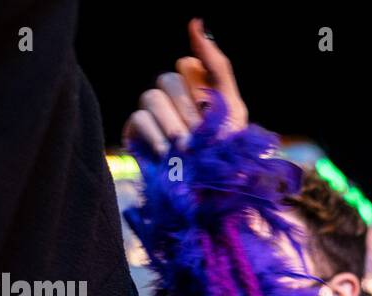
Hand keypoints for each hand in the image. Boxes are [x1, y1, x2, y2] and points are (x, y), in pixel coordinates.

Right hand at [122, 18, 247, 155]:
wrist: (214, 197)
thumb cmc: (228, 156)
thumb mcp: (233, 107)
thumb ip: (217, 65)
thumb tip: (197, 22)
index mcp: (198, 88)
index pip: (188, 65)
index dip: (200, 88)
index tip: (212, 111)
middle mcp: (174, 98)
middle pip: (168, 80)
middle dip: (188, 111)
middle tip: (200, 137)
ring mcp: (154, 115)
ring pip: (151, 97)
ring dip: (172, 123)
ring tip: (185, 147)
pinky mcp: (138, 135)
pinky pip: (138, 119)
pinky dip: (155, 135)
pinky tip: (168, 152)